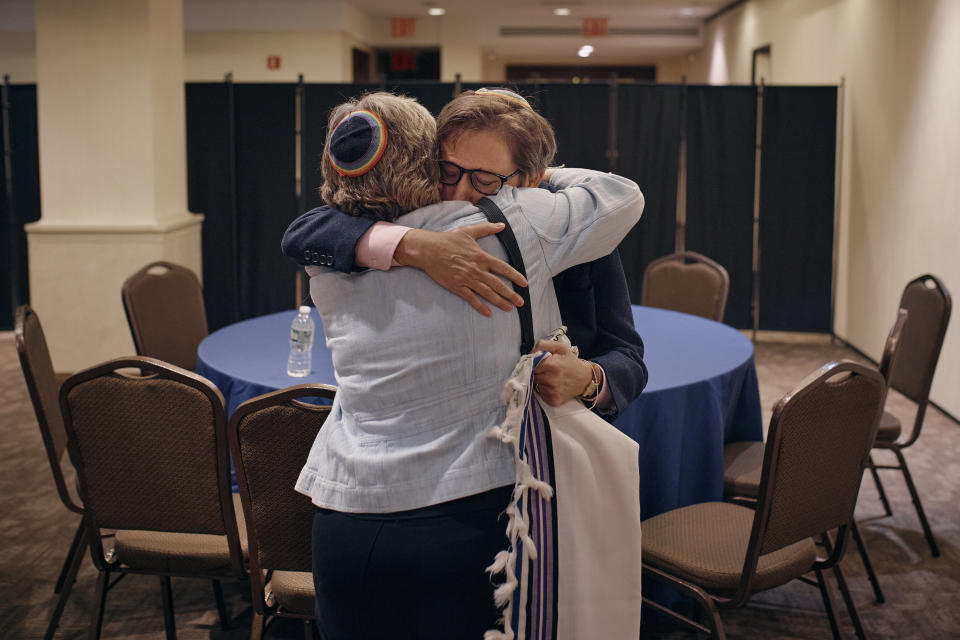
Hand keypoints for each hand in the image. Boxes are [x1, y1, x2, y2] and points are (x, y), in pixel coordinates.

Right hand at [394, 223, 527, 316]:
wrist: (429, 250)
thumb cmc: (448, 240)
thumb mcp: (469, 231)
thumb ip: (487, 228)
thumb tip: (502, 225)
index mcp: (482, 257)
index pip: (503, 268)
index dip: (515, 276)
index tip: (524, 283)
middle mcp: (477, 270)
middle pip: (498, 284)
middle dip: (511, 294)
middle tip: (521, 302)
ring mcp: (467, 279)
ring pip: (487, 293)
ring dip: (499, 302)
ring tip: (509, 308)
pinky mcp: (457, 287)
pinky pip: (471, 299)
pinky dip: (480, 307)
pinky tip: (488, 313)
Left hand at [532, 339, 593, 406]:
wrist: (585, 379)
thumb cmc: (571, 363)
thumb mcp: (560, 348)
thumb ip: (543, 345)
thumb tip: (530, 353)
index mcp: (552, 365)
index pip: (530, 365)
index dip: (532, 363)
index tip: (537, 363)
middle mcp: (551, 380)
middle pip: (532, 375)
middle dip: (536, 372)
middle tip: (545, 370)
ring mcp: (552, 392)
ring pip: (535, 385)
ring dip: (540, 382)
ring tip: (550, 378)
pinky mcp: (553, 400)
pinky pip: (541, 394)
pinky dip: (544, 390)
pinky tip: (553, 386)